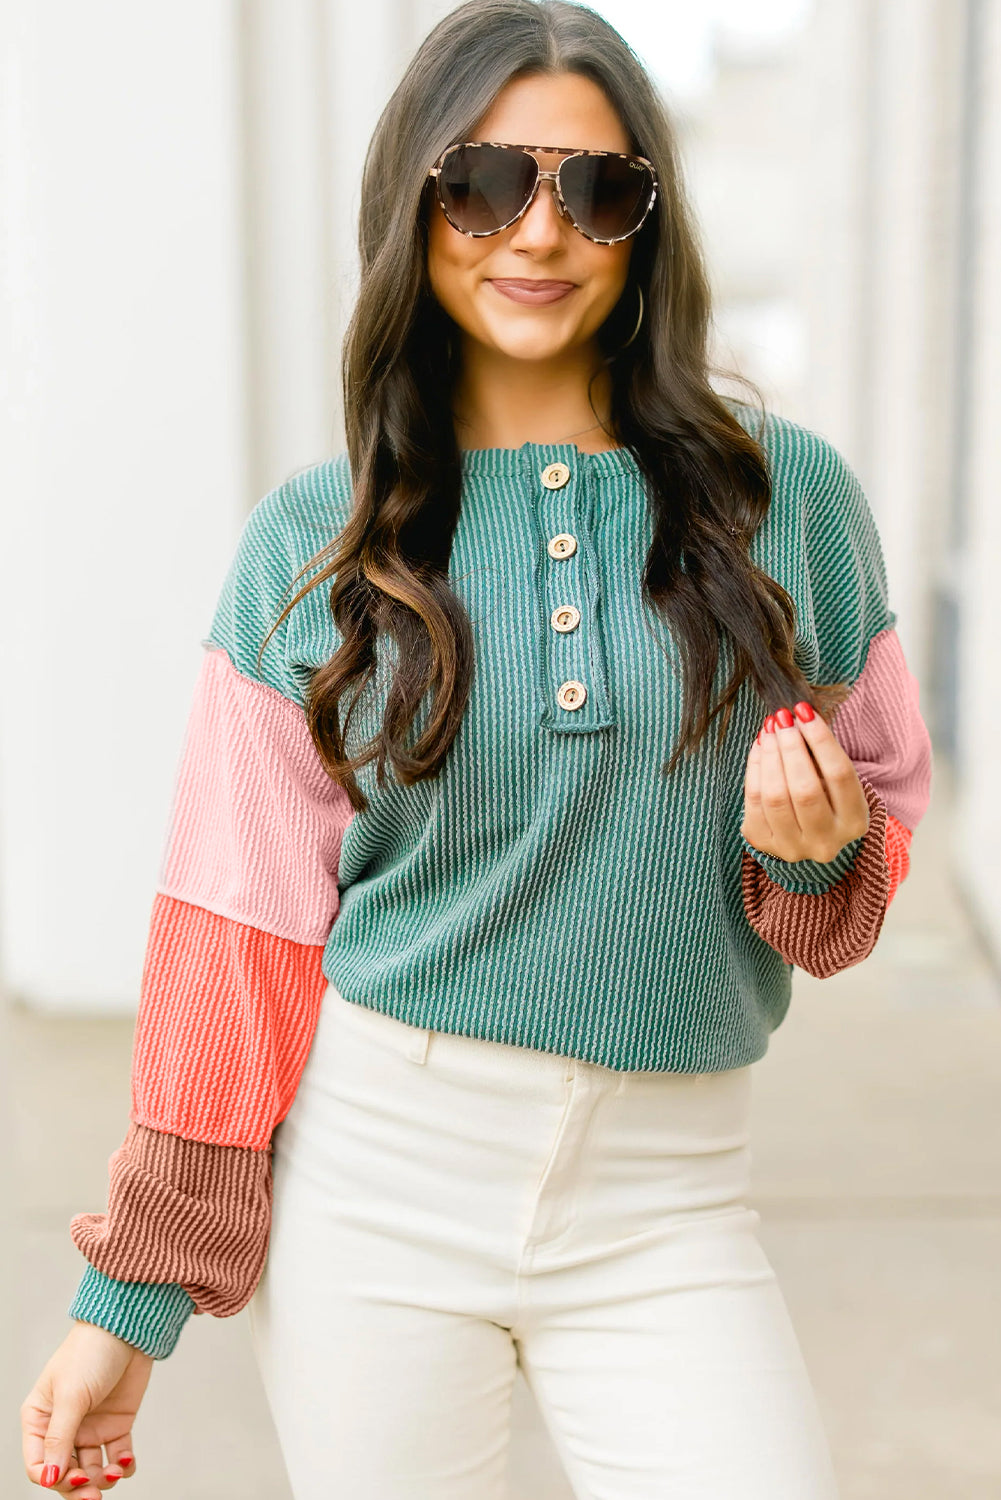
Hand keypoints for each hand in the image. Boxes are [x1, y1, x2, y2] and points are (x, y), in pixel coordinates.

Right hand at [21, 1321, 153, 1496]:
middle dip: (79, 1488)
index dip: (53, 1479)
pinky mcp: (116, 1424)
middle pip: (65, 1473)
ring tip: (116, 1471)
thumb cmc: (90, 1352)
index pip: (39, 1464)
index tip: (74, 1480)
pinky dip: (123, 1465)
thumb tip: (51, 1478)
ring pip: (91, 1470)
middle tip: (95, 1494)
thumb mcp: (71, 1395)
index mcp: (40, 1419)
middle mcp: (63, 1428)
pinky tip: (127, 1460)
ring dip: (103, 1479)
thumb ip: (61, 1437)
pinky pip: (117, 1457)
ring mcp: (91, 1427)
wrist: (128, 1327)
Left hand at [741, 702, 869, 862]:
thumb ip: (821, 753)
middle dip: (790, 747)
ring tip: (770, 728)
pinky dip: (755, 768)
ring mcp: (793, 847)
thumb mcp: (834, 780)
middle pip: (805, 789)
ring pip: (775, 796)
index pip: (839, 775)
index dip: (820, 739)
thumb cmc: (825, 797)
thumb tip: (797, 716)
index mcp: (854, 822)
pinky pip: (754, 801)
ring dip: (770, 755)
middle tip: (782, 718)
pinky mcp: (763, 843)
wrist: (806, 835)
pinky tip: (760, 746)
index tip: (804, 711)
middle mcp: (825, 842)